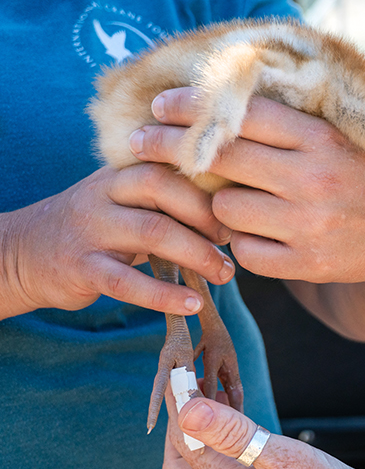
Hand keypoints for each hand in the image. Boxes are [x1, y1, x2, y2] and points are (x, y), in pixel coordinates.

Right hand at [0, 164, 235, 319]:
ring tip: (224, 274)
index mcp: (121, 173)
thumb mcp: (127, 204)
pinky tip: (191, 304)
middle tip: (231, 243)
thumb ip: (169, 203)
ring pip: (152, 232)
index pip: (169, 164)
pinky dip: (164, 294)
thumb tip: (234, 216)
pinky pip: (127, 281)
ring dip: (196, 255)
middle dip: (206, 216)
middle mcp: (104, 193)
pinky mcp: (81, 267)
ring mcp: (91, 229)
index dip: (208, 188)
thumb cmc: (97, 230)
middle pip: (162, 188)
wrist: (24, 253)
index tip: (236, 213)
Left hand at [131, 88, 364, 285]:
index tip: (159, 106)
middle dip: (175, 151)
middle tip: (145, 146)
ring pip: (226, 209)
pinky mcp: (311, 263)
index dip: (191, 108)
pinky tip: (260, 235)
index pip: (241, 115)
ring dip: (222, 205)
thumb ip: (283, 127)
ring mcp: (311, 224)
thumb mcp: (334, 137)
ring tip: (239, 201)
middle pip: (221, 160)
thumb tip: (204, 116)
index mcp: (319, 138)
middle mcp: (313, 178)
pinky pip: (246, 253)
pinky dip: (246, 244)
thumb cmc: (364, 171)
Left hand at [162, 395, 364, 468]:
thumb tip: (188, 410)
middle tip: (192, 390)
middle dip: (178, 424)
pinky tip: (245, 448)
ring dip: (199, 442)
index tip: (178, 370)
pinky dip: (220, 460)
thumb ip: (233, 434)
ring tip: (220, 409)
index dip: (178, 401)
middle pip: (179, 461)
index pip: (185, 436)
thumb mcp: (285, 457)